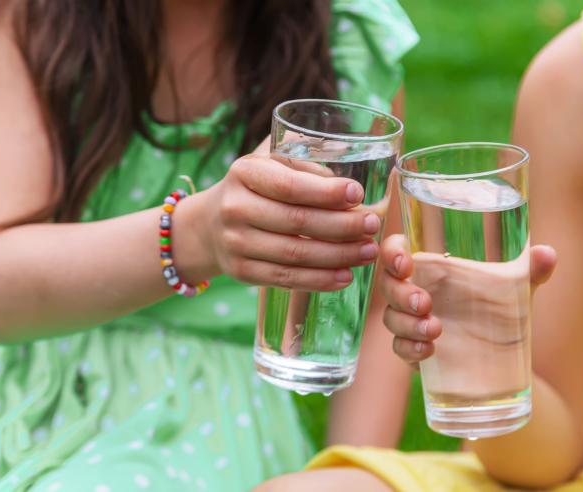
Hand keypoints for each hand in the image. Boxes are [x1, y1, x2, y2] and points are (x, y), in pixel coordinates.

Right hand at [180, 137, 380, 290]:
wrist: (209, 225)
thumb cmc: (255, 189)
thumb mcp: (270, 166)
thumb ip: (305, 169)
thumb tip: (352, 191)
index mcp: (244, 173)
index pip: (289, 186)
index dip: (326, 193)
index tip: (358, 194)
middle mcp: (235, 208)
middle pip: (297, 222)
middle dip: (342, 226)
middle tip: (373, 225)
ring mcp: (235, 243)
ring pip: (295, 255)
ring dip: (338, 255)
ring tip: (368, 252)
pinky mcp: (241, 272)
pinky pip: (286, 279)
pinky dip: (319, 280)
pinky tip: (345, 275)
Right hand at [379, 234, 556, 363]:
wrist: (508, 358)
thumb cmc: (503, 310)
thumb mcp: (519, 288)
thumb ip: (532, 270)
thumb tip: (548, 253)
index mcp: (433, 268)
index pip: (398, 251)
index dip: (392, 251)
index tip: (406, 262)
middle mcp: (417, 291)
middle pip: (389, 285)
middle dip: (400, 293)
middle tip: (426, 303)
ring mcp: (413, 322)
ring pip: (391, 318)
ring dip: (406, 323)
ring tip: (436, 330)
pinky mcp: (416, 350)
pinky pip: (399, 348)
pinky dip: (409, 348)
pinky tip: (428, 351)